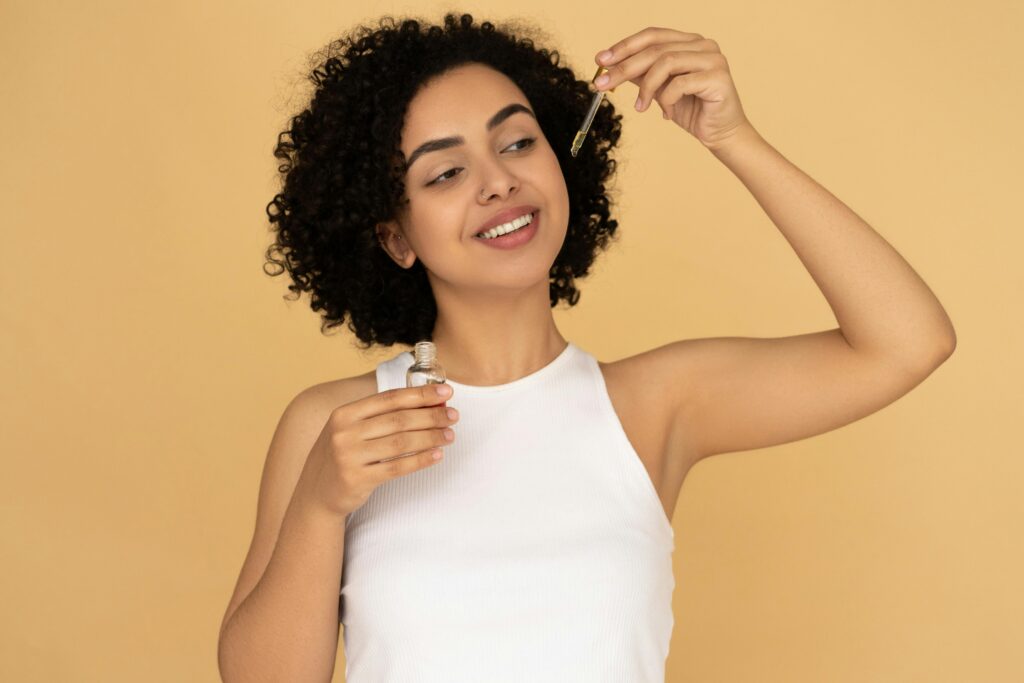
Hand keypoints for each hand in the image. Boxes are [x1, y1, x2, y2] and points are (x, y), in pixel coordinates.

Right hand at [302, 383, 457, 517]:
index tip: (446, 393)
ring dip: (430, 438)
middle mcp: (345, 432)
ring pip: (401, 443)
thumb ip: (382, 417)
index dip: (421, 394)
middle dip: (431, 416)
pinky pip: (397, 467)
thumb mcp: (351, 430)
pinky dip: (420, 460)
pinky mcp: (357, 479)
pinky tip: (437, 455)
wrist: (315, 494)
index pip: (390, 398)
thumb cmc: (343, 456)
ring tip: (449, 435)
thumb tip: (429, 405)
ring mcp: (349, 456)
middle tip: (453, 416)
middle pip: (399, 420)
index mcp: (345, 413)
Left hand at [593, 26, 753, 150]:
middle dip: (624, 67)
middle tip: (602, 83)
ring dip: (646, 87)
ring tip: (640, 108)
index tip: (600, 60)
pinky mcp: (718, 77)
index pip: (652, 35)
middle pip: (656, 49)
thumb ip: (641, 74)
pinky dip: (666, 100)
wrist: (721, 135)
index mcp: (689, 42)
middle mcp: (703, 44)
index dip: (625, 46)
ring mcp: (713, 58)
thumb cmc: (692, 111)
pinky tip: (667, 114)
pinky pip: (679, 84)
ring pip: (666, 63)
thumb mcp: (660, 90)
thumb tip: (610, 64)